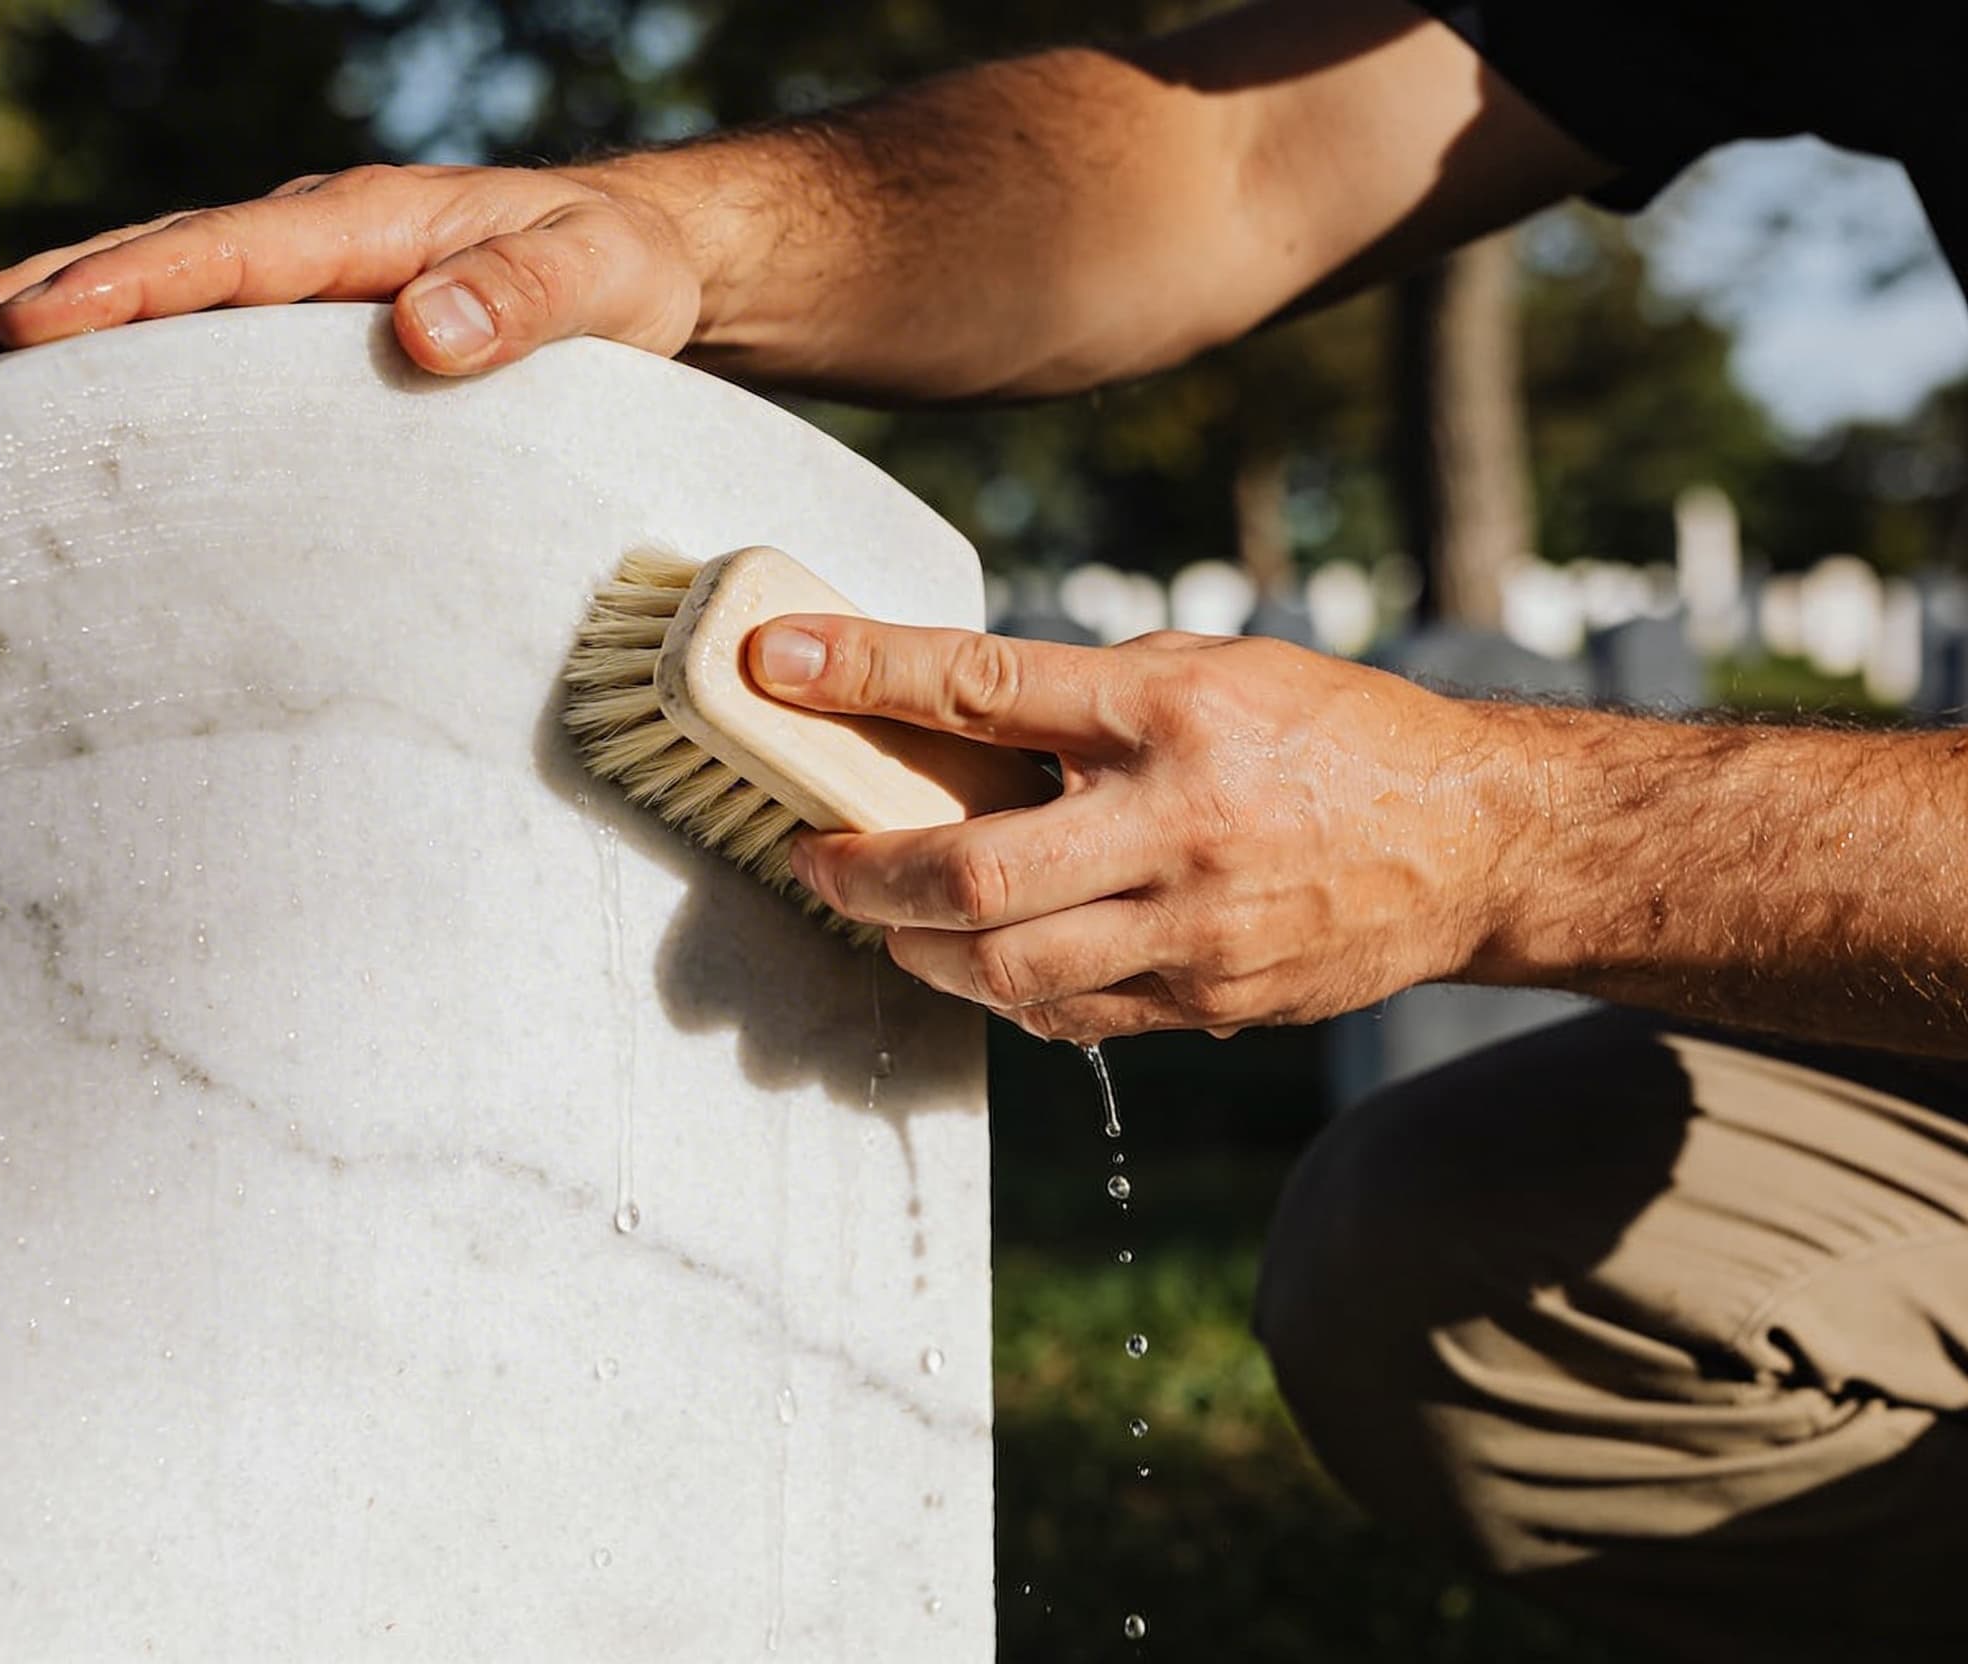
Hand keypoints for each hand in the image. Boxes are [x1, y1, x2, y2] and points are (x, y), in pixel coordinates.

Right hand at [0, 163, 700, 375]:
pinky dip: (109, 350)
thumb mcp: (601, 279)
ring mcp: (300, 277)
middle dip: (39, 296)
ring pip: (154, 287)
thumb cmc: (623, 270)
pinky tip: (44, 398)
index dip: (130, 290)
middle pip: (156, 259)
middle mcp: (315, 238)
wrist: (642, 257)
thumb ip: (523, 302)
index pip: (230, 255)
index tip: (36, 328)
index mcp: (371, 222)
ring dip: (46, 316)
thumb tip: (422, 332)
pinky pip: (190, 329)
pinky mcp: (303, 321)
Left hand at [748, 616, 1525, 1041]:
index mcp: (1171, 710)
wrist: (1473, 840)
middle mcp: (1176, 824)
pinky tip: (978, 962)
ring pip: (1003, 971)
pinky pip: (1066, 1018)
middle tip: (811, 858)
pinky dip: (1000, 994)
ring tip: (883, 914)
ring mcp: (1193, 930)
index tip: (771, 656)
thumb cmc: (1328, 735)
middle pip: (969, 873)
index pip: (984, 685)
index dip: (863, 670)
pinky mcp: (1208, 1003)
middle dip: (860, 872)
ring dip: (914, 948)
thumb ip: (1086, 698)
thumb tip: (945, 717)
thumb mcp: (1211, 671)